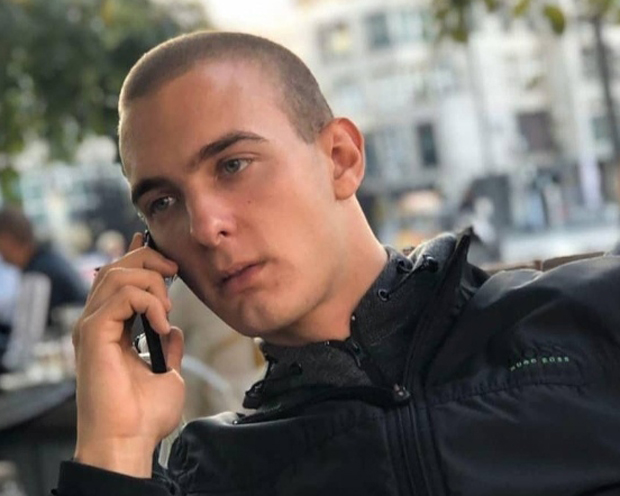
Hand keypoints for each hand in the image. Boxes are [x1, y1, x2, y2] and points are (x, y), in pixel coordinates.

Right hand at [72, 233, 183, 476]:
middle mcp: (96, 323)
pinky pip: (123, 296)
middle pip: (115, 268)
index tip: (155, 247)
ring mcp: (92, 327)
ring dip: (152, 283)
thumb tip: (174, 330)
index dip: (135, 257)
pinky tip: (163, 325)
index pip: (117, 279)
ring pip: (117, 275)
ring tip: (168, 311)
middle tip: (174, 273)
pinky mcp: (93, 334)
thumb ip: (168, 346)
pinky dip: (150, 303)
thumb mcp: (167, 371)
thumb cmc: (144, 414)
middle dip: (148, 261)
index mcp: (110, 329)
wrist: (129, 440)